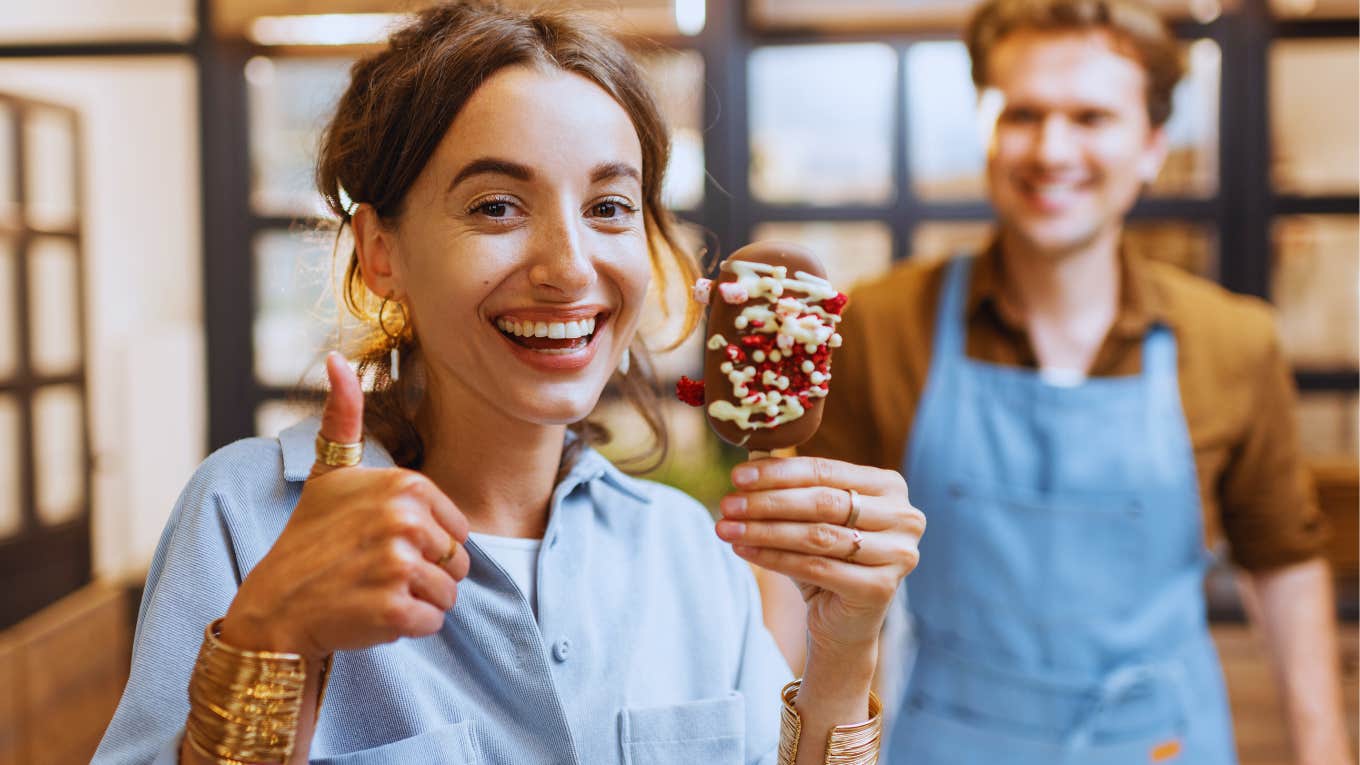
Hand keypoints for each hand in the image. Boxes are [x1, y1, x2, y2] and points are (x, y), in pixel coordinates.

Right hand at [219, 353, 470, 659]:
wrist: (273, 606)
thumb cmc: (308, 539)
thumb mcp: (328, 474)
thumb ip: (343, 418)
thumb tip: (338, 360)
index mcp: (404, 486)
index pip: (458, 529)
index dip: (428, 546)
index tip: (383, 545)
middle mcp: (404, 520)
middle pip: (458, 563)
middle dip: (426, 576)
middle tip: (376, 573)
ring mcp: (397, 565)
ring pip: (449, 596)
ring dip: (418, 603)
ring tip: (373, 592)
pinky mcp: (393, 609)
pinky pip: (432, 623)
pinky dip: (408, 629)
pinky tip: (371, 616)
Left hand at [716, 457, 922, 654]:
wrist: (844, 623)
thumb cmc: (826, 559)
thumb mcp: (810, 517)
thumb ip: (790, 486)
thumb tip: (750, 456)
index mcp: (890, 486)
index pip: (825, 470)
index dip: (778, 472)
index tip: (737, 475)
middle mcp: (903, 516)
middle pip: (822, 502)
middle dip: (767, 502)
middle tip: (727, 503)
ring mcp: (898, 554)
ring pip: (817, 535)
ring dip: (765, 530)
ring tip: (727, 528)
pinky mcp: (881, 588)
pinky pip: (816, 567)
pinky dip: (774, 558)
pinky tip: (745, 550)